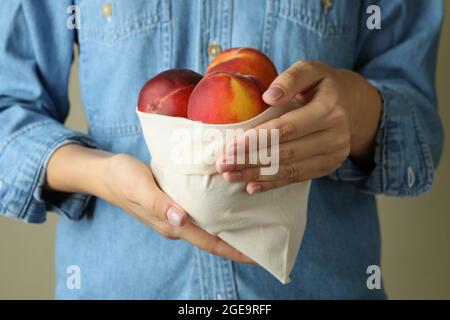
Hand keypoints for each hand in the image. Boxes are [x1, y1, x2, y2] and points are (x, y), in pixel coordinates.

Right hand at [46, 145, 252, 262]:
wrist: (105, 172)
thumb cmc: (121, 178)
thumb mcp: (139, 187)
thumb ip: (159, 204)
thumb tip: (182, 220)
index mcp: (171, 224)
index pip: (209, 242)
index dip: (234, 250)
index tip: (258, 254)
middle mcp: (177, 223)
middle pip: (214, 238)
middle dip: (238, 242)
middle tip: (266, 237)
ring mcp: (176, 215)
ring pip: (209, 226)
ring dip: (231, 228)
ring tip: (256, 222)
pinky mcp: (174, 203)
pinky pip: (202, 212)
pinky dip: (218, 212)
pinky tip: (231, 203)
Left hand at [216, 61, 381, 192]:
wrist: (351, 104)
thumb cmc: (321, 85)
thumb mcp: (310, 70)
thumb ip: (290, 79)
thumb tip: (269, 96)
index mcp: (329, 109)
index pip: (287, 128)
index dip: (257, 139)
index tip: (230, 146)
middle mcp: (335, 136)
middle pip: (285, 152)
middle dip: (250, 160)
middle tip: (222, 165)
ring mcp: (334, 155)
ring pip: (289, 169)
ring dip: (256, 175)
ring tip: (229, 176)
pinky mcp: (328, 167)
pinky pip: (297, 179)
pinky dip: (272, 184)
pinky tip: (251, 187)